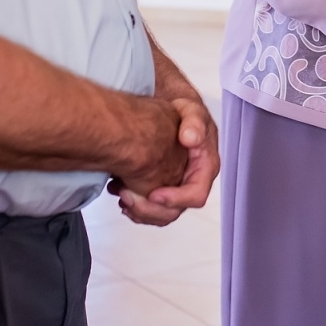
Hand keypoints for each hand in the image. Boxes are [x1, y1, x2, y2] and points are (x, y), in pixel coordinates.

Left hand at [113, 98, 219, 226]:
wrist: (171, 112)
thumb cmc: (185, 112)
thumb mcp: (192, 111)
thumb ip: (194, 122)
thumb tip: (191, 138)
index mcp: (205, 168)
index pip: (196, 195)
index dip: (175, 199)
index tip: (153, 193)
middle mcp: (192, 182)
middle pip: (174, 211)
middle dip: (149, 208)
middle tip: (126, 195)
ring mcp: (177, 187)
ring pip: (160, 214)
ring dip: (138, 209)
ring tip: (120, 193)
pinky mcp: (163, 189)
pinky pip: (150, 208)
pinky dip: (133, 206)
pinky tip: (119, 191)